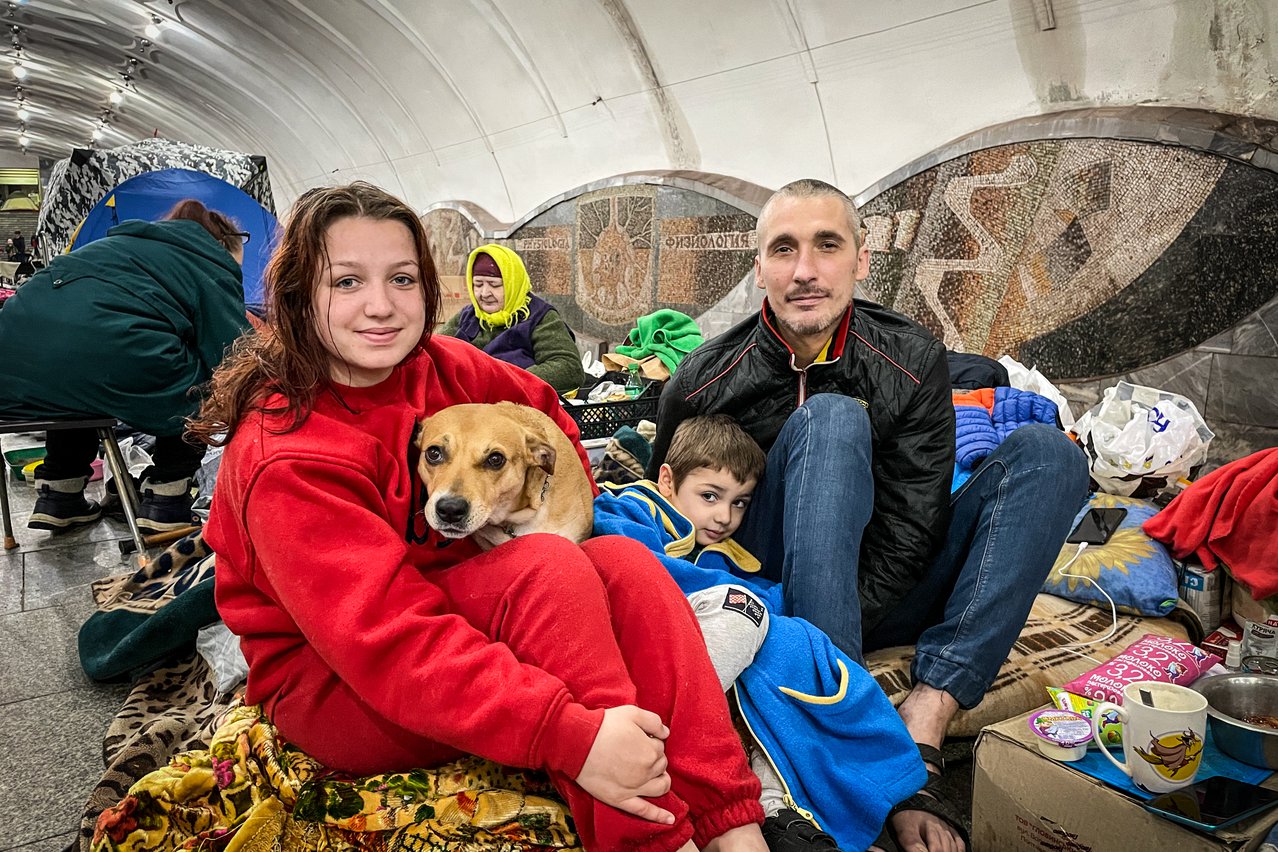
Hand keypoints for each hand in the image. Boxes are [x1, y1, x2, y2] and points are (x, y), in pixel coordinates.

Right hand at [574, 705, 673, 823]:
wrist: (577, 742)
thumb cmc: (604, 725)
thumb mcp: (631, 712)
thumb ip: (654, 721)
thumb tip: (666, 733)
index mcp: (651, 751)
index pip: (660, 747)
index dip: (650, 740)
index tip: (637, 737)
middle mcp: (646, 772)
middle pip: (661, 766)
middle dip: (654, 757)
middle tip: (637, 750)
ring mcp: (634, 788)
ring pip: (660, 787)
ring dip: (662, 780)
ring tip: (656, 776)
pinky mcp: (621, 800)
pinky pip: (644, 811)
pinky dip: (659, 816)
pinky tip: (671, 819)